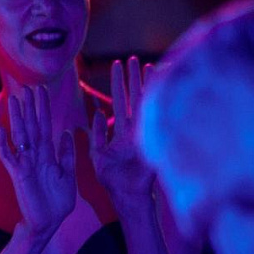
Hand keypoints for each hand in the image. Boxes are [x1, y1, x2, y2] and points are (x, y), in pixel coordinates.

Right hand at [0, 85, 75, 241]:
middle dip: (30, 107)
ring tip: (14, 101)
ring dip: (17, 119)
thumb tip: (67, 133)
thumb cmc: (57, 202)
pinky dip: (4, 145)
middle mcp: (35, 156)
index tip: (42, 90)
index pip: (45, 126)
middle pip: (31, 126)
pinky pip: (9, 158)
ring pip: (20, 137)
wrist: (48, 223)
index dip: (43, 108)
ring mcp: (25, 164)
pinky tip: (1, 131)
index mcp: (48, 155)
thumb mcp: (69, 175)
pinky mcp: (18, 175)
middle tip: (28, 87)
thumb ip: (67, 155)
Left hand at [89, 58, 156, 213]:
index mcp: (121, 133)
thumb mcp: (97, 155)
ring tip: (145, 64)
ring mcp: (143, 133)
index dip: (118, 84)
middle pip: (133, 98)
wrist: (125, 195)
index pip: (119, 102)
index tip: (116, 65)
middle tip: (131, 58)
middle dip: (131, 78)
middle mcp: (134, 129)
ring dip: (144, 84)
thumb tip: (95, 114)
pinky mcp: (149, 139)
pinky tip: (157, 86)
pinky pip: (151, 117)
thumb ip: (96, 135)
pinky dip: (155, 102)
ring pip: (144, 104)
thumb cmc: (112, 180)